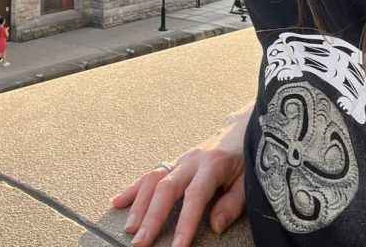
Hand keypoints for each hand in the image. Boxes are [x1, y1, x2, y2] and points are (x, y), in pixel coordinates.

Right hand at [111, 101, 252, 246]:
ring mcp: (179, 160)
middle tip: (141, 242)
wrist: (239, 130)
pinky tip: (118, 202)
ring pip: (153, 181)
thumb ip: (232, 204)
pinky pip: (149, 174)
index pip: (195, 197)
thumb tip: (215, 226)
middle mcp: (191, 161)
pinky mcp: (173, 162)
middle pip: (166, 189)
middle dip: (152, 217)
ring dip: (139, 206)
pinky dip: (133, 189)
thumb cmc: (245, 159)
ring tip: (129, 229)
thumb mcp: (247, 181)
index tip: (177, 246)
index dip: (185, 223)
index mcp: (213, 165)